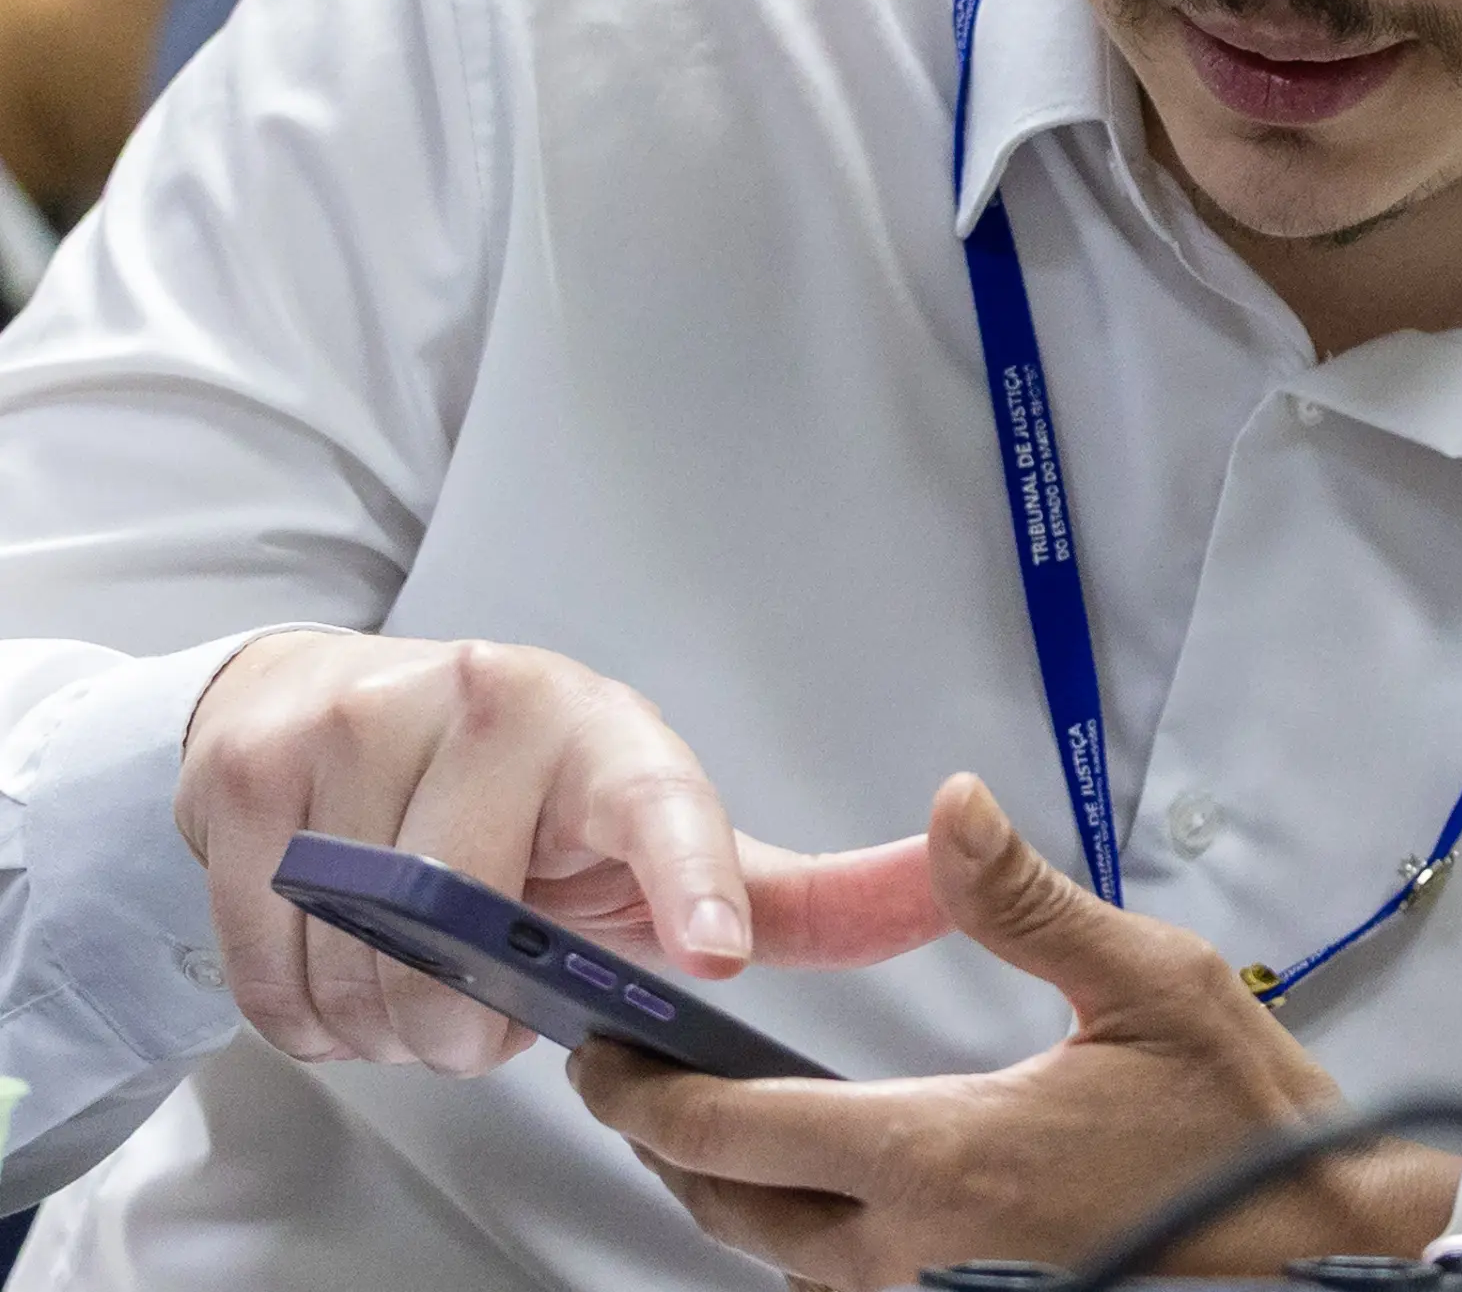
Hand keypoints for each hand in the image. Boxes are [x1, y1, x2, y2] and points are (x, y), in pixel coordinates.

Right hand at [176, 629, 940, 1073]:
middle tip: (483, 975)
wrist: (328, 707)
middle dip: (474, 1016)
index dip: (688, 883)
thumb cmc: (523, 788)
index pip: (660, 806)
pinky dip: (311, 1008)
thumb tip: (945, 889)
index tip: (714, 951)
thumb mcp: (664, 831)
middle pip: (476, 947)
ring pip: (371, 975)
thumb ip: (799, 894)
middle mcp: (491, 704)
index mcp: (607, 732)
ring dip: (390, 1019)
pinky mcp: (254, 775)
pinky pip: (279, 979)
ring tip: (419, 959)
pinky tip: (343, 952)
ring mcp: (363, 729)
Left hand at [575, 775, 1451, 1290]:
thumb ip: (1026, 901)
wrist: (1317, 1242)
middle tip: (627, 1084)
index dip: (647, 1093)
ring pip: (778, 1262)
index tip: (604, 1056)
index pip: (737, 1131)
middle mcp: (914, 1249)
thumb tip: (953, 810)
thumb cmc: (1247, 1127)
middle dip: (665, 1145)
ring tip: (706, 1128)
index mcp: (941, 1156)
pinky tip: (815, 1190)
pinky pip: (842, 1285)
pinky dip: (800, 1235)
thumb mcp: (1150, 981)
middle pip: (729, 1210)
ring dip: (728, 1195)